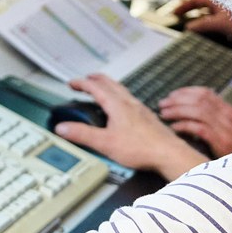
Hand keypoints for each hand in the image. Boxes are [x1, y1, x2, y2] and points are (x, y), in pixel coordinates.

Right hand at [59, 74, 205, 178]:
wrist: (168, 153)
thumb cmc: (142, 148)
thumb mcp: (105, 143)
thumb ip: (82, 135)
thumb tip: (63, 128)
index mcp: (117, 105)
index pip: (95, 87)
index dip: (81, 83)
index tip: (72, 83)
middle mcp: (129, 103)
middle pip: (110, 83)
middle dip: (96, 79)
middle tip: (86, 79)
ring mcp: (139, 109)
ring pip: (121, 90)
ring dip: (108, 86)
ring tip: (102, 90)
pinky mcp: (147, 117)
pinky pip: (130, 100)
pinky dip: (120, 96)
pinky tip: (122, 108)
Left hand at [158, 86, 231, 157]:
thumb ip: (224, 119)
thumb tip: (205, 111)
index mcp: (231, 112)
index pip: (206, 93)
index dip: (186, 92)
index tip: (173, 95)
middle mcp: (228, 118)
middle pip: (198, 100)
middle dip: (177, 100)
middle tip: (162, 103)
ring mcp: (225, 130)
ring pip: (197, 112)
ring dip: (177, 111)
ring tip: (164, 114)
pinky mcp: (222, 143)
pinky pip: (199, 129)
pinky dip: (185, 126)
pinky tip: (175, 128)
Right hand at [173, 0, 231, 39]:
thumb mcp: (220, 22)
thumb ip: (203, 24)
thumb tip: (188, 27)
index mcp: (217, 0)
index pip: (195, 1)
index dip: (184, 7)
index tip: (174, 14)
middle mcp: (222, 6)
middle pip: (202, 11)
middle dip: (191, 18)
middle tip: (181, 27)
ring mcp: (227, 16)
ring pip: (210, 20)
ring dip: (202, 28)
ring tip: (193, 37)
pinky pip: (218, 29)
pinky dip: (212, 34)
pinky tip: (210, 42)